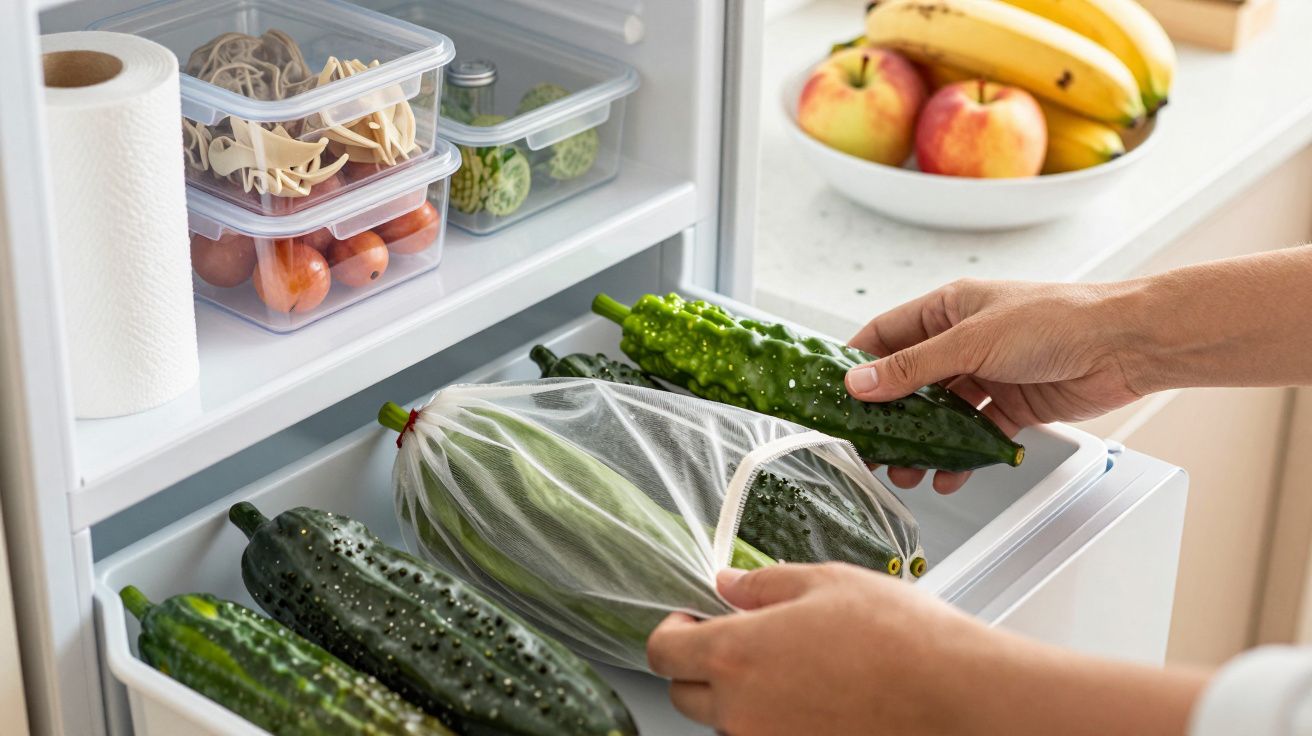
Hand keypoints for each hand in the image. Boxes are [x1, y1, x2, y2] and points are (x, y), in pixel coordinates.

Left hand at [647, 563, 1206, 735]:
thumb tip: (726, 586)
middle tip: (737, 640)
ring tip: (790, 665)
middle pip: (683, 694)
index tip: (687, 618)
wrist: (954, 694)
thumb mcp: (825, 582)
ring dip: (738, 695)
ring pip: (725, 721)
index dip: (668, 631)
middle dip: (699, 665)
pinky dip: (773, 718)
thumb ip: (762, 585)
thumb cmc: (898, 635)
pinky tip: (812, 693)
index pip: (661, 652)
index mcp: (735, 654)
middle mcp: (740, 710)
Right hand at [844, 278, 1145, 492]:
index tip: (834, 395)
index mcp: (948, 309)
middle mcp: (963, 340)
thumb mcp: (971, 342)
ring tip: (903, 470)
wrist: (1125, 345)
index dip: (857, 363)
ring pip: (939, 413)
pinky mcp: (1012, 406)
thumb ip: (912, 368)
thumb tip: (859, 383)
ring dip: (920, 442)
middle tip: (866, 446)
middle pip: (909, 381)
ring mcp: (987, 375)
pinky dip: (959, 456)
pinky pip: (973, 435)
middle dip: (887, 416)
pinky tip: (947, 475)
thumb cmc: (1055, 320)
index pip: (885, 335)